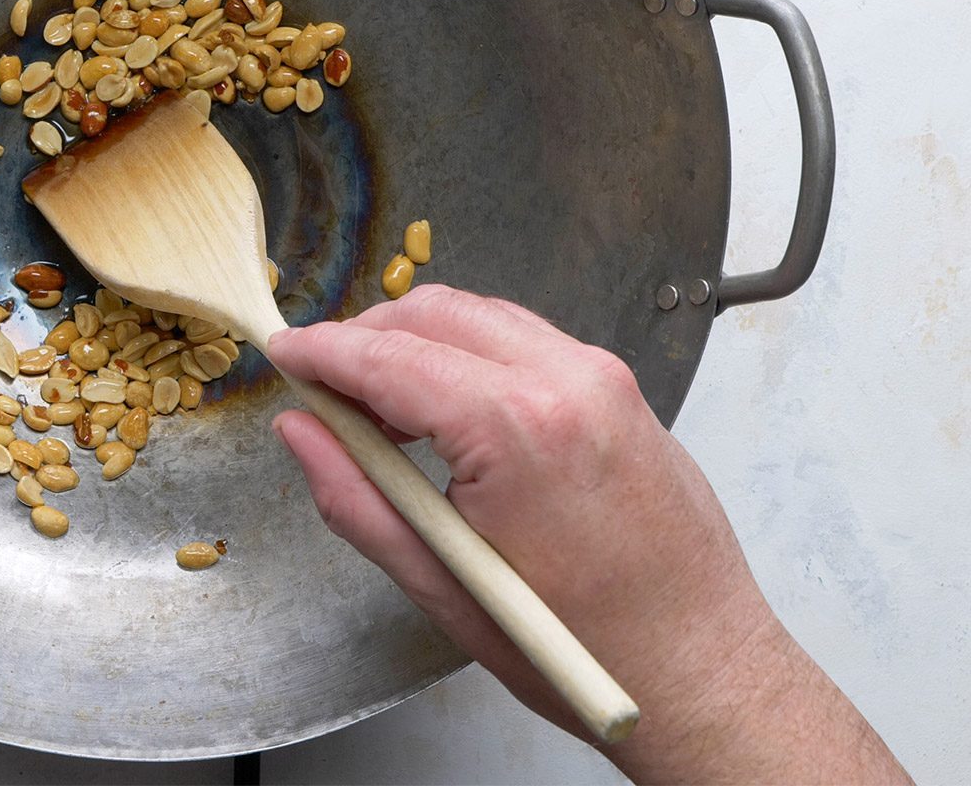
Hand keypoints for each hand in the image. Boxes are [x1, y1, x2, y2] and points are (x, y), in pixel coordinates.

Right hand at [268, 285, 904, 783]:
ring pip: (480, 316)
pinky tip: (446, 409)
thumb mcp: (442, 583)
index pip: (389, 358)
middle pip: (433, 313)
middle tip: (324, 390)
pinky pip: (525, 339)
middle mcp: (568, 382)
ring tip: (381, 409)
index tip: (283, 354)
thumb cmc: (587, 647)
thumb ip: (356, 497)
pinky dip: (470, 352)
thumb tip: (302, 434)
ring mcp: (604, 379)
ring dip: (418, 342)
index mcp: (518, 429)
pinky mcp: (622, 390)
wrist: (702, 671)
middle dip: (365, 338)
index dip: (321, 352)